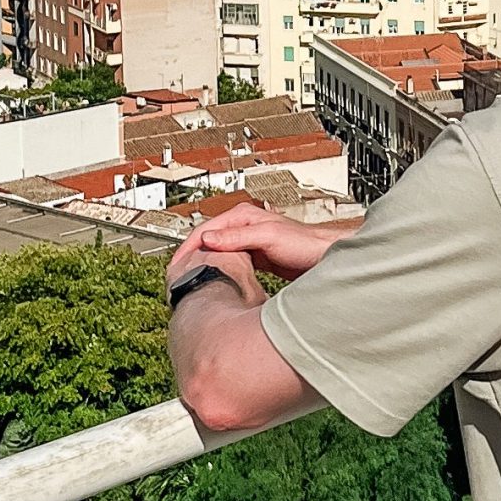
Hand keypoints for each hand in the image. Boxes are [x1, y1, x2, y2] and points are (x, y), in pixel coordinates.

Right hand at [170, 202, 347, 288]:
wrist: (324, 257)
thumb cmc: (303, 244)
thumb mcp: (267, 237)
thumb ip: (238, 236)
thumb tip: (209, 239)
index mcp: (243, 217)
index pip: (205, 230)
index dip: (188, 247)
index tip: (177, 265)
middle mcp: (244, 227)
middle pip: (209, 242)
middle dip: (193, 257)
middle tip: (179, 277)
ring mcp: (249, 243)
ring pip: (219, 254)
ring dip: (207, 265)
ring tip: (193, 281)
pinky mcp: (256, 258)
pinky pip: (232, 264)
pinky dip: (222, 271)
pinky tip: (218, 283)